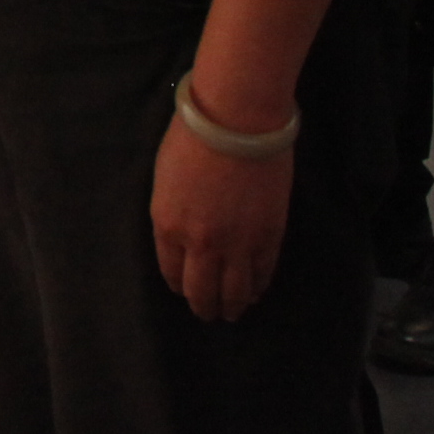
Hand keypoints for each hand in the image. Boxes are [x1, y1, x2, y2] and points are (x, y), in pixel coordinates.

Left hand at [151, 114, 293, 322]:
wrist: (236, 120)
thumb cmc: (193, 136)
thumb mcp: (165, 177)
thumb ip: (172, 211)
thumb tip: (181, 230)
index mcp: (168, 226)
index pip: (171, 271)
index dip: (178, 284)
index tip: (183, 289)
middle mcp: (200, 244)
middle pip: (201, 291)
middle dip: (203, 306)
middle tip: (208, 313)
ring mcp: (237, 245)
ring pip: (234, 293)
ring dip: (232, 306)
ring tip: (232, 312)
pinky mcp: (269, 237)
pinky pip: (262, 274)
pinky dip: (258, 287)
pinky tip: (255, 292)